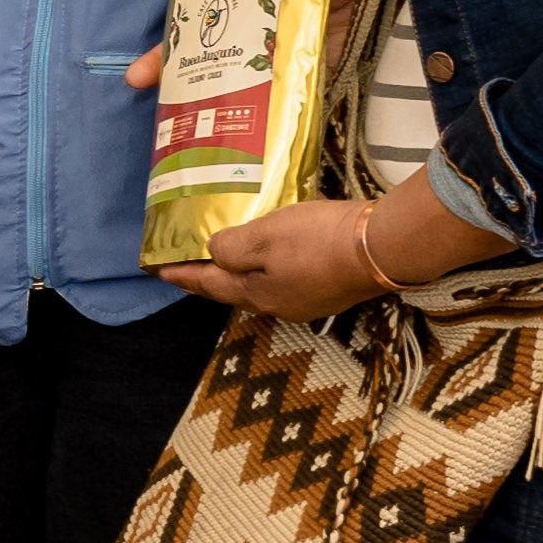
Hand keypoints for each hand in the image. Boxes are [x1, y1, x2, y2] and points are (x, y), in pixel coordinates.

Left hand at [165, 197, 400, 321]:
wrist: (384, 248)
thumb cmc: (317, 240)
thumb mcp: (263, 237)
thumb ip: (231, 248)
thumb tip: (215, 254)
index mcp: (257, 295)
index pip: (208, 285)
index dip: (182, 275)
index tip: (158, 270)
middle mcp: (279, 305)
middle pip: (234, 291)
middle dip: (209, 279)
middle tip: (187, 267)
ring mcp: (308, 301)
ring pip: (261, 287)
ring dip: (240, 274)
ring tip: (225, 258)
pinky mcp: (331, 289)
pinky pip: (287, 279)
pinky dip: (269, 267)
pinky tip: (272, 255)